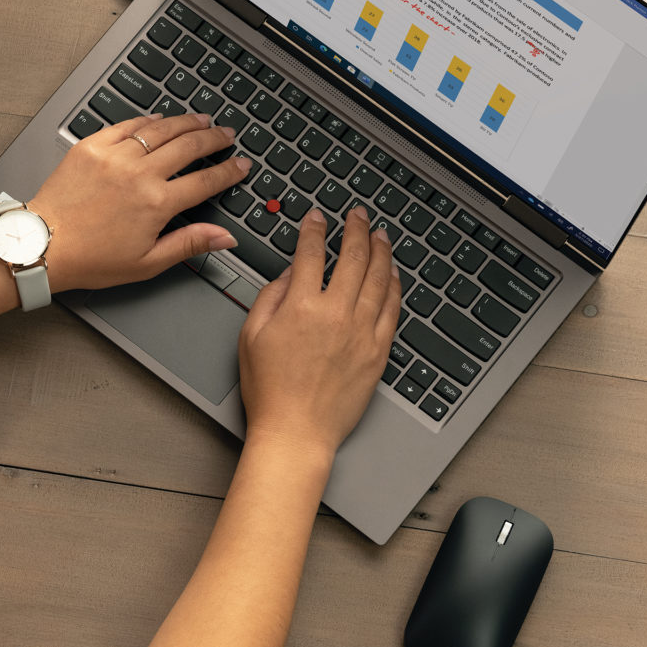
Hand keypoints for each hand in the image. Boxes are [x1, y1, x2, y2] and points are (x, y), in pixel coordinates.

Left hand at [26, 113, 249, 292]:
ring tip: (202, 120)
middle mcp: (140, 174)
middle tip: (227, 134)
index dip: (229, 171)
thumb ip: (190, 244)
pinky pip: (127, 125)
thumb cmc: (91, 259)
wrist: (43, 245)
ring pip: (162, 129)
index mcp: (157, 204)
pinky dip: (148, 121)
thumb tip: (226, 237)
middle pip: (190, 146)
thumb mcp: (147, 262)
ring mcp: (115, 156)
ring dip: (186, 122)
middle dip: (215, 138)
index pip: (206, 180)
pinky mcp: (92, 146)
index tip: (241, 165)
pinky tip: (159, 119)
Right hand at [237, 205, 401, 455]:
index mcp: (301, 307)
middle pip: (353, 257)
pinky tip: (393, 272)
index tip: (317, 218)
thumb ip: (271, 296)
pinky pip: (392, 307)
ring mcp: (362, 331)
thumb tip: (290, 273)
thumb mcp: (251, 335)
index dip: (314, 229)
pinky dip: (395, 284)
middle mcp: (336, 313)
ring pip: (379, 277)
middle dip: (355, 229)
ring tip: (379, 234)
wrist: (297, 431)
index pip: (312, 252)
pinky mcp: (379, 350)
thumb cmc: (270, 389)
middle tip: (357, 215)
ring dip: (380, 249)